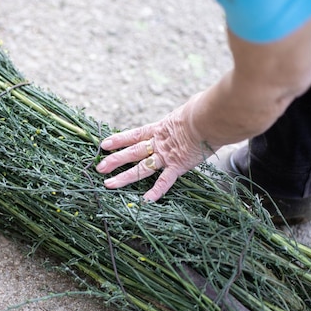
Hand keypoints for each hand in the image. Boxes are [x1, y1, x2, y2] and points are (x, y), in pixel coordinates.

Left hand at [96, 98, 215, 201]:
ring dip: (124, 177)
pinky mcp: (179, 165)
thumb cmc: (203, 110)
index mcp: (159, 129)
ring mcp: (167, 156)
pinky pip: (165, 181)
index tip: (103, 144)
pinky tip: (146, 200)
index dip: (118, 140)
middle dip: (114, 160)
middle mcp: (159, 143)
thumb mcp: (187, 110)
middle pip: (132, 153)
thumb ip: (183, 117)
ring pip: (141, 168)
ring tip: (109, 184)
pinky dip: (156, 191)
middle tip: (99, 168)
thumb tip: (190, 112)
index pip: (134, 135)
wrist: (210, 117)